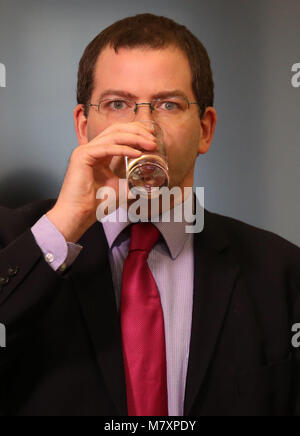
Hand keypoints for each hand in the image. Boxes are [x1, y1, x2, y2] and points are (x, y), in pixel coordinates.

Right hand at [46, 122, 156, 242]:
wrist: (79, 215)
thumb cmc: (96, 204)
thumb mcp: (121, 190)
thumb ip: (133, 185)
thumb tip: (150, 188)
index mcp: (100, 153)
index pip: (119, 134)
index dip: (137, 132)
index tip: (153, 137)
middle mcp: (92, 148)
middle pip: (117, 129)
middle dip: (138, 131)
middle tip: (154, 139)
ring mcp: (86, 150)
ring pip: (113, 136)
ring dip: (135, 138)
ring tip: (150, 144)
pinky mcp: (82, 155)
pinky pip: (107, 148)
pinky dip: (124, 149)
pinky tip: (137, 153)